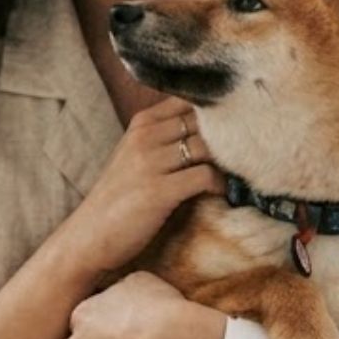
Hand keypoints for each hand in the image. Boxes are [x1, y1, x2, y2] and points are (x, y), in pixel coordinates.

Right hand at [63, 98, 227, 279]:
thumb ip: (167, 139)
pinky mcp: (159, 190)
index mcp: (142, 123)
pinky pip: (205, 176)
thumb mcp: (137, 157)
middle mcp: (145, 136)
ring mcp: (150, 162)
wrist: (88, 237)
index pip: (191, 100)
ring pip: (209, 146)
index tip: (241, 124)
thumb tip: (217, 132)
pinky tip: (222, 193)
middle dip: (231, 136)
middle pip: (205, 121)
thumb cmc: (119, 200)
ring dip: (230, 162)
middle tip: (250, 153)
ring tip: (240, 174)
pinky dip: (221, 185)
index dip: (220, 110)